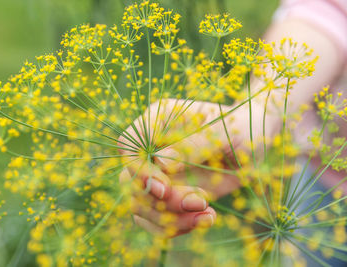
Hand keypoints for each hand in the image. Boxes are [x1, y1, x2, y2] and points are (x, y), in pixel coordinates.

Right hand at [118, 98, 268, 236]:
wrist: (253, 145)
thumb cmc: (239, 128)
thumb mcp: (222, 133)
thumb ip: (192, 145)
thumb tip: (162, 163)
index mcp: (158, 120)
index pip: (129, 145)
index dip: (139, 170)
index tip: (165, 189)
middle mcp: (151, 149)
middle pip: (130, 182)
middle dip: (161, 202)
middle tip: (200, 201)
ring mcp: (157, 174)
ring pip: (140, 205)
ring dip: (169, 219)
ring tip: (207, 215)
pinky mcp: (168, 195)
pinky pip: (155, 219)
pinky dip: (175, 227)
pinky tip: (206, 219)